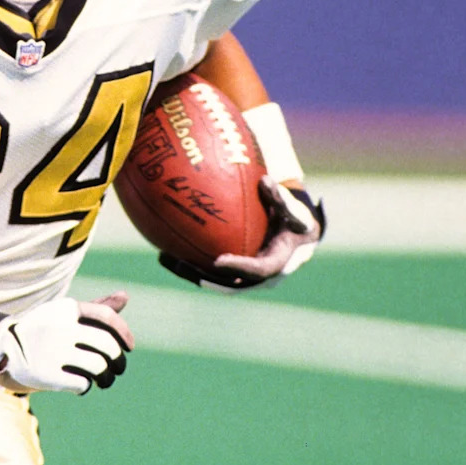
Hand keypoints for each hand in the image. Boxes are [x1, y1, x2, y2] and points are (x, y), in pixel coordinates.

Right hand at [0, 293, 133, 393]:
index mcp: (66, 309)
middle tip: (118, 369)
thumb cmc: (41, 332)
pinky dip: (86, 387)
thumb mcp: (63, 315)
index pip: (107, 316)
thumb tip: (125, 296)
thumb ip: (94, 308)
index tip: (129, 347)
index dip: (124, 332)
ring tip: (103, 381)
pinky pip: (83, 384)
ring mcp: (53, 351)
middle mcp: (61, 327)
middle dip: (119, 360)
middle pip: (107, 345)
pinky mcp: (47, 374)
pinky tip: (81, 386)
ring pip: (98, 366)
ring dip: (106, 377)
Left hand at [159, 177, 324, 292]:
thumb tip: (266, 180)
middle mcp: (262, 277)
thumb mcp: (294, 210)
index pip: (257, 270)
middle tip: (181, 263)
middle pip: (229, 283)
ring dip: (191, 273)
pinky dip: (193, 265)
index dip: (238, 267)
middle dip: (204, 276)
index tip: (218, 261)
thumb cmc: (296, 221)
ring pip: (216, 281)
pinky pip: (213, 273)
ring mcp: (248, 279)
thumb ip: (280, 198)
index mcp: (278, 263)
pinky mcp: (236, 274)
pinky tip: (168, 251)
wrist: (300, 239)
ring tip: (165, 258)